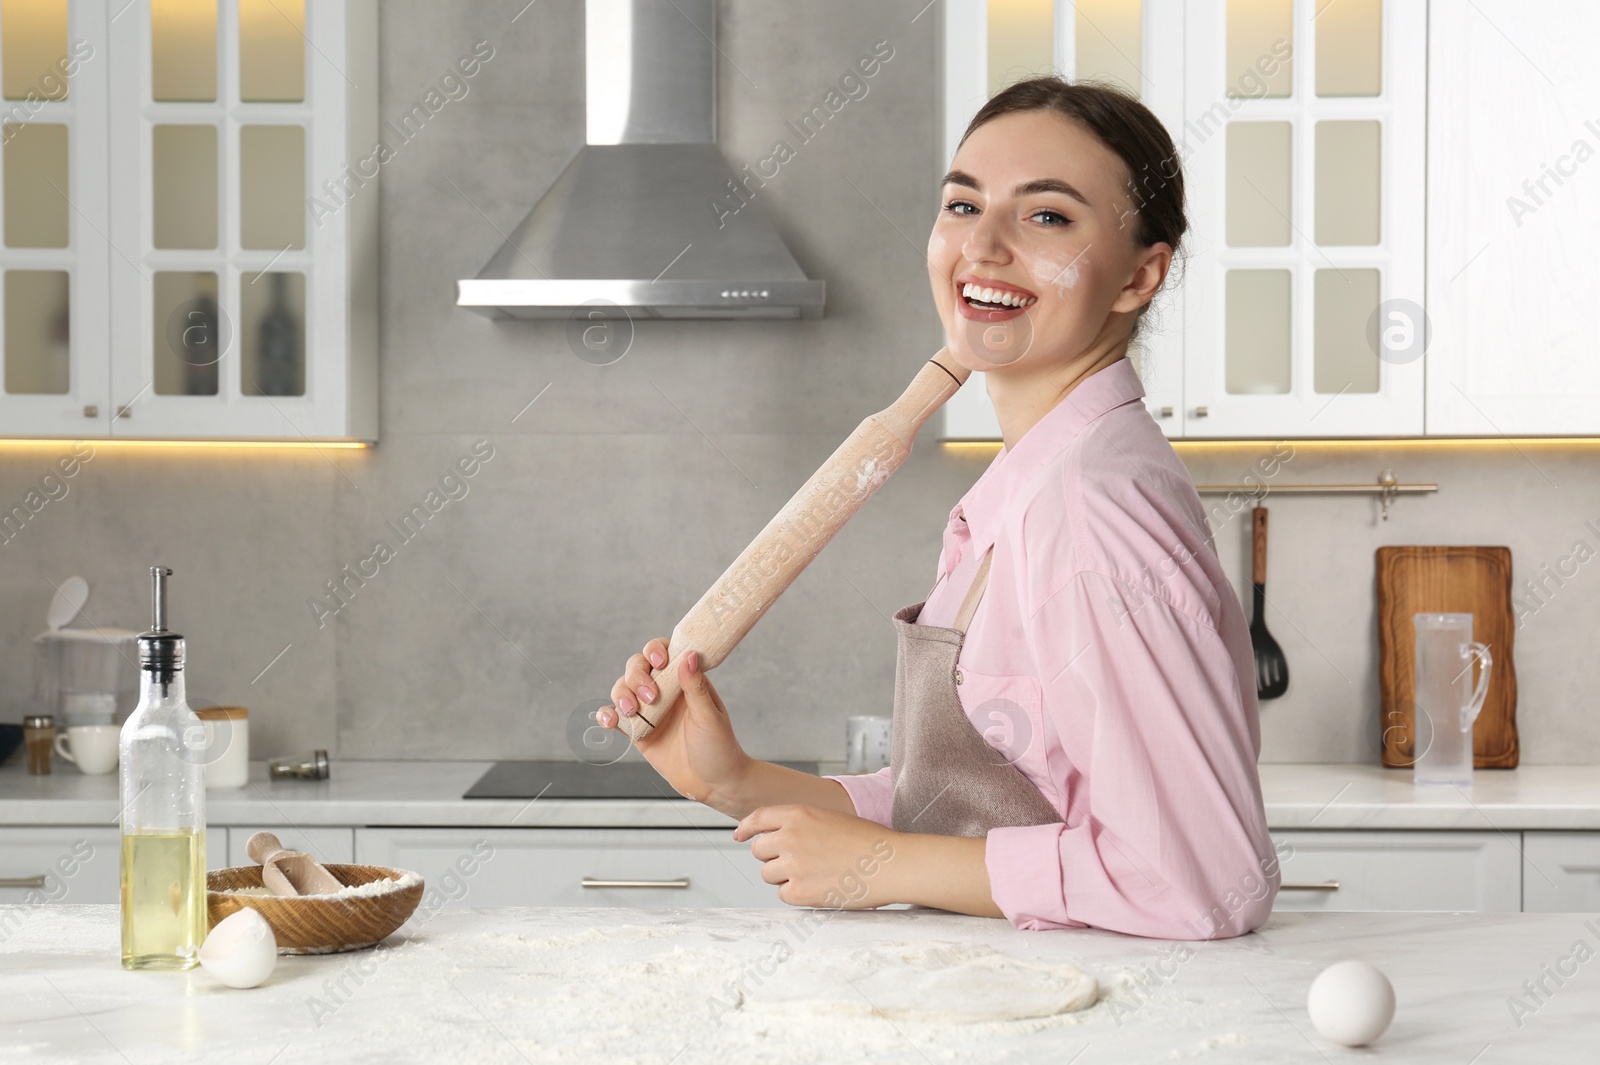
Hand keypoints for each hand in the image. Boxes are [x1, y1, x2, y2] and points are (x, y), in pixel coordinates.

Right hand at [598, 640, 752, 813]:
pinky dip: (608, 715)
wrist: (714, 784)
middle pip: (637, 668)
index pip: (665, 653)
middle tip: (650, 697)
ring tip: (631, 711)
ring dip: (621, 694)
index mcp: (685, 680)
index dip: (655, 650)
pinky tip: (608, 720)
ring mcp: (649, 710)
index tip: (659, 662)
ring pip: (623, 689)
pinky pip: (617, 717)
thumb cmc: (719, 747)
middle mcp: (665, 691)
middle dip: (636, 677)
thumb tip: (689, 655)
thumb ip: (696, 687)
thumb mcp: (709, 716)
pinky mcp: (638, 731)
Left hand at [733, 805, 900, 908]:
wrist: (890, 864)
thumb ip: (800, 824)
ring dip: (784, 876)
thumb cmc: (868, 842)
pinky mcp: (798, 891)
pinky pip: (782, 894)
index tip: (740, 835)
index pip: (758, 819)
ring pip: (768, 874)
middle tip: (797, 862)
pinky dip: (796, 894)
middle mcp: (790, 837)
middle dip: (772, 857)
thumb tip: (775, 837)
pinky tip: (819, 886)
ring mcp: (792, 865)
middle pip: (759, 850)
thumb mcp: (829, 818)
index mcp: (798, 814)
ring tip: (815, 874)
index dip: (746, 828)